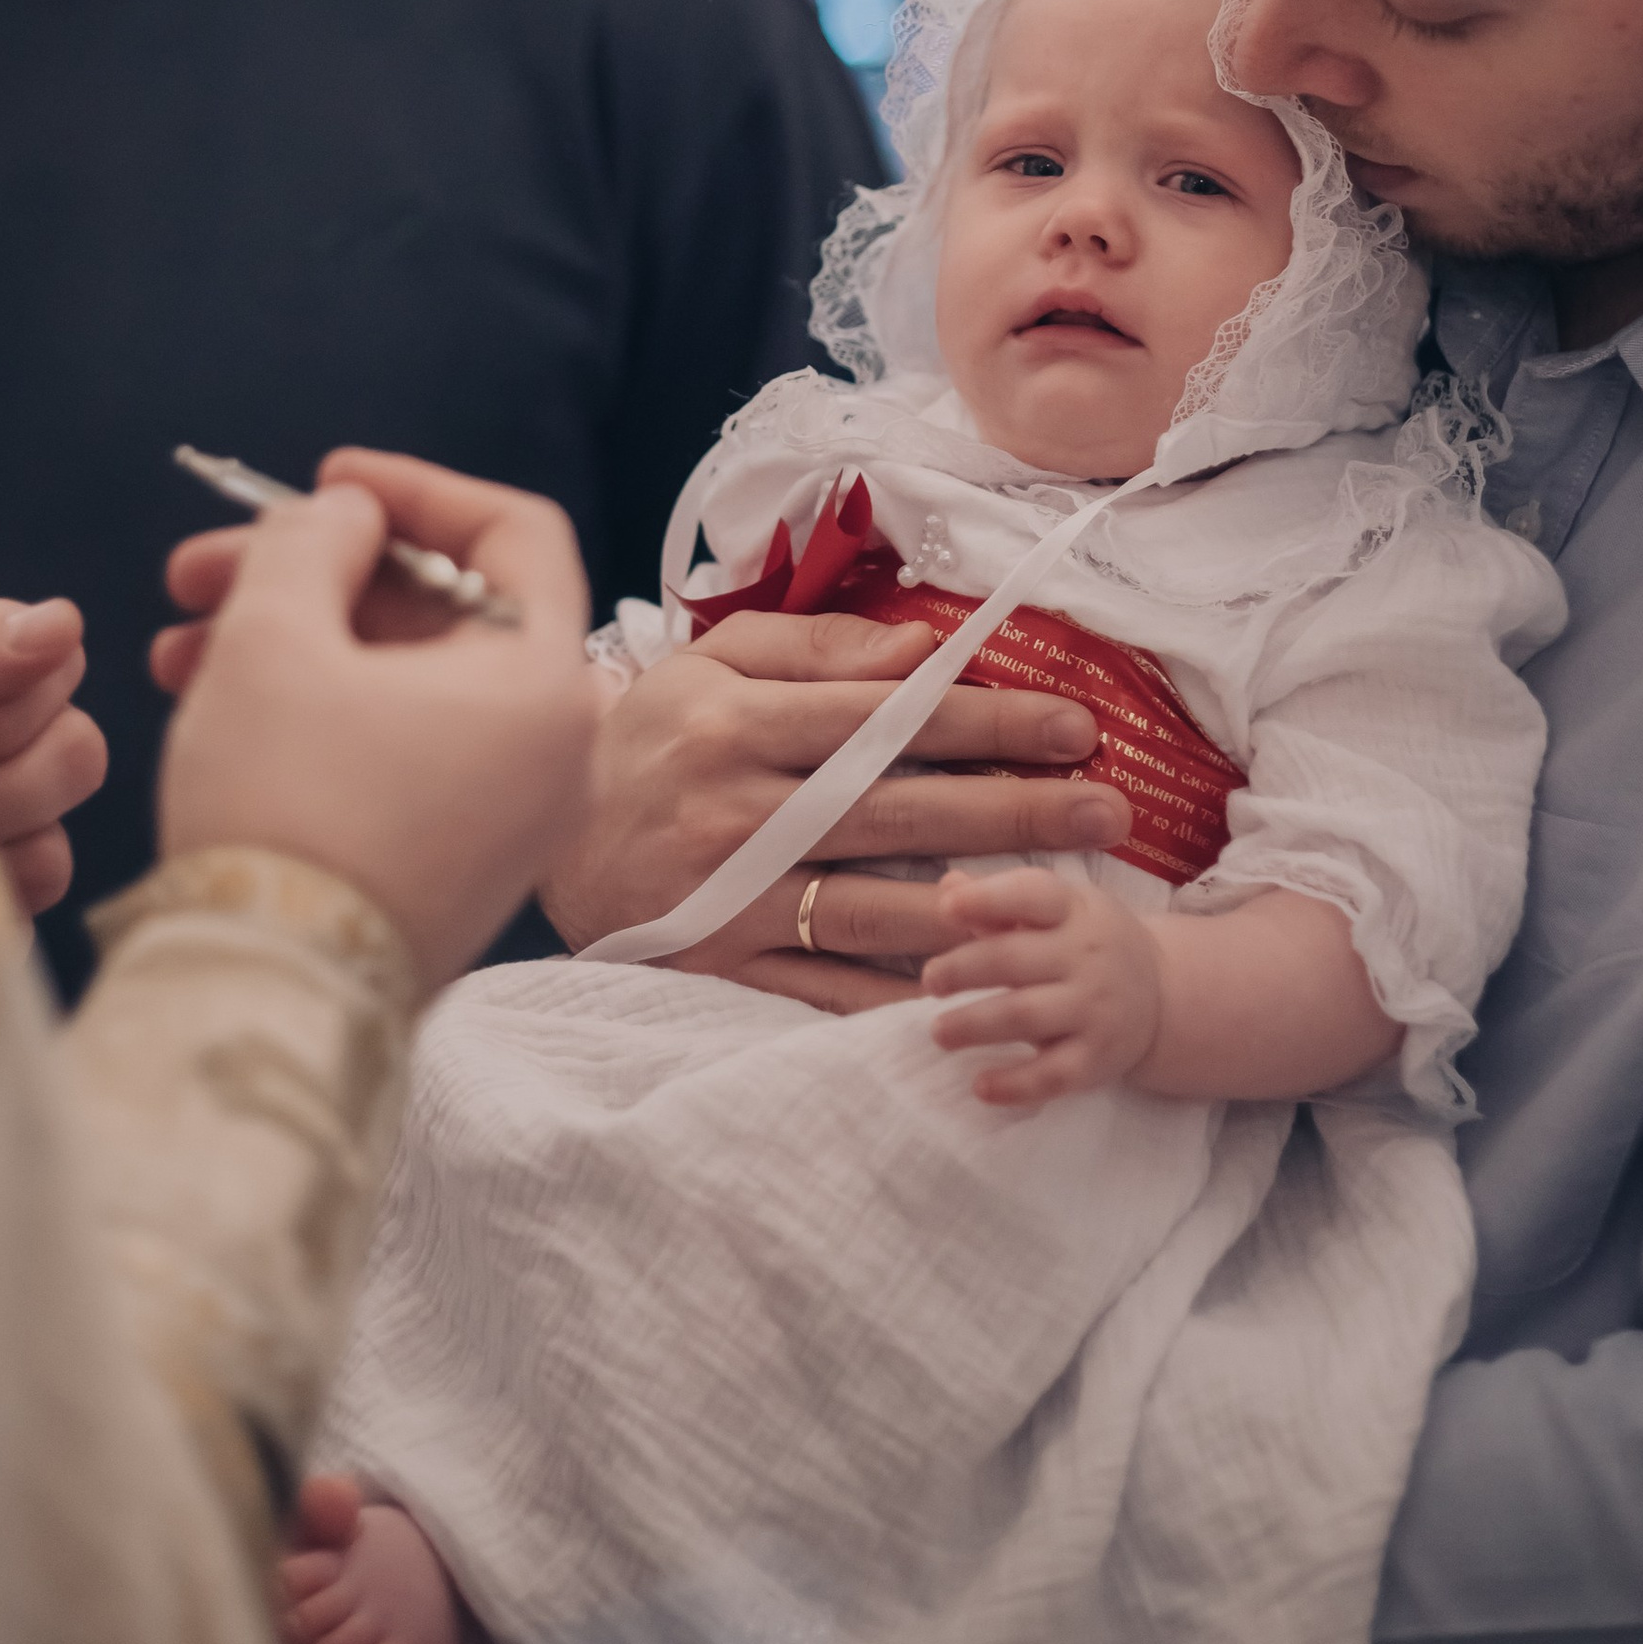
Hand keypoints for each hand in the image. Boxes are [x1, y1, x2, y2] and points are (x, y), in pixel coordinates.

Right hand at [155, 447, 597, 991]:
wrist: (270, 1003)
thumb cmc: (284, 813)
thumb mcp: (275, 637)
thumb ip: (313, 540)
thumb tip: (345, 519)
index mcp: (547, 684)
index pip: (514, 533)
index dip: (415, 489)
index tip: (325, 480)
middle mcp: (555, 753)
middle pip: (443, 612)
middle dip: (316, 574)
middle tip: (202, 567)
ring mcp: (509, 819)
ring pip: (404, 685)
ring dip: (297, 642)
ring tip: (178, 645)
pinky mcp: (455, 868)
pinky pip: (398, 751)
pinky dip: (320, 713)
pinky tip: (217, 704)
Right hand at [537, 607, 1131, 1011]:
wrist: (534, 827)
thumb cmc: (647, 732)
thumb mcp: (712, 661)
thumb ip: (817, 648)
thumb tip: (921, 650)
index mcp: (740, 722)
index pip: (885, 720)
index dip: (985, 723)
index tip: (1072, 726)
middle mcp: (737, 811)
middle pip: (899, 810)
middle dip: (1014, 810)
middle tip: (1108, 809)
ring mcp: (728, 898)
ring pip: (872, 906)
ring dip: (978, 904)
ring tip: (1067, 901)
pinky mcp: (717, 967)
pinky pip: (822, 990)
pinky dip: (896, 995)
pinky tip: (972, 988)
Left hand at [922, 866, 1162, 1106]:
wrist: (1163, 995)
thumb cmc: (1087, 942)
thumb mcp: (1058, 909)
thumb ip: (1000, 900)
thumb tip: (948, 886)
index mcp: (1074, 909)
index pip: (1033, 894)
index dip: (989, 899)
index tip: (947, 909)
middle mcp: (1087, 957)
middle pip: (1015, 959)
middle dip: (964, 970)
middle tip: (930, 981)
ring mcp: (1095, 1010)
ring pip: (1027, 1017)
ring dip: (975, 1025)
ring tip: (939, 1032)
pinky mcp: (1097, 1060)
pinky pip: (1053, 1076)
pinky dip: (1014, 1085)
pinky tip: (979, 1086)